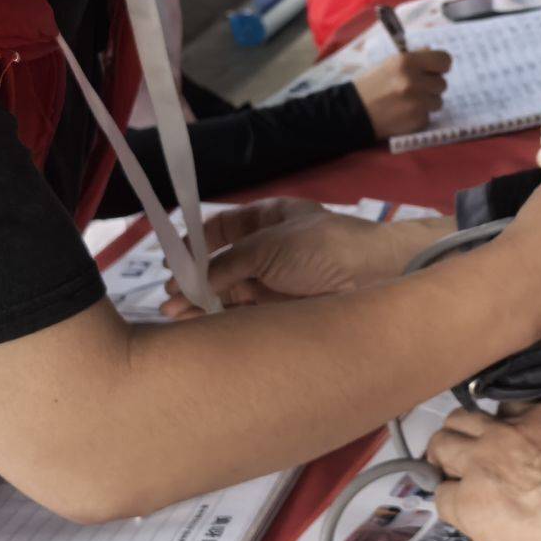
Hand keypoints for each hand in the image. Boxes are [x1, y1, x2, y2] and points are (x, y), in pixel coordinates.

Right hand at [162, 200, 427, 315]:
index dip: (197, 240)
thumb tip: (187, 283)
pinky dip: (218, 317)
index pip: (225, 227)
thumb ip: (226, 264)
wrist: (372, 278)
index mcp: (271, 218)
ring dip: (201, 301)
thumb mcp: (268, 246)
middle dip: (194, 278)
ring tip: (172, 314)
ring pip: (230, 291)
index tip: (173, 258)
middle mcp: (270, 248)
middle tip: (168, 295)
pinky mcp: (282, 310)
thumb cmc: (321, 248)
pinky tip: (194, 323)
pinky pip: (243, 312)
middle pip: (223, 263)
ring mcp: (276, 280)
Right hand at [352, 49, 451, 138]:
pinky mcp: (416, 121)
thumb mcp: (390, 64)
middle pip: (442, 83)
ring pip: (438, 101)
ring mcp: (416, 103)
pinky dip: (419, 116)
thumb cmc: (371, 85)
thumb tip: (433, 52)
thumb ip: (414, 57)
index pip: (444, 60)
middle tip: (413, 89)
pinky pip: (429, 116)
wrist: (352, 112)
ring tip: (407, 102)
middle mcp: (414, 81)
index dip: (440, 66)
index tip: (434, 70)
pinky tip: (403, 113)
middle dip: (430, 86)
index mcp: (407, 61)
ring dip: (426, 102)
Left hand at [426, 403, 540, 540]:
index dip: (501, 426)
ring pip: (440, 446)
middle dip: (461, 435)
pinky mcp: (468, 504)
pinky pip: (441, 496)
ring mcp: (483, 467)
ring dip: (441, 460)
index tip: (501, 440)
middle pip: (463, 420)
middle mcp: (506, 435)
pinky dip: (448, 504)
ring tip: (447, 477)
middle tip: (463, 454)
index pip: (505, 408)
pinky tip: (460, 516)